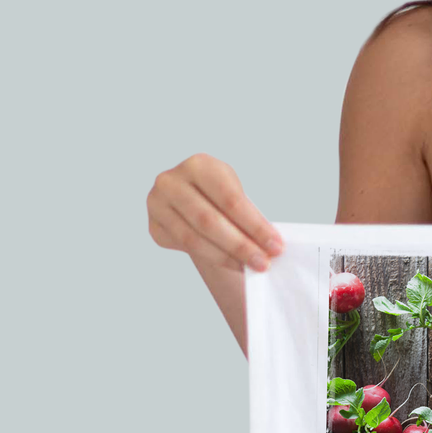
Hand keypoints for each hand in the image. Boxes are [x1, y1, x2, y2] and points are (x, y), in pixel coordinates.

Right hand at [147, 154, 282, 271]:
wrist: (193, 199)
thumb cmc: (221, 196)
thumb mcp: (235, 194)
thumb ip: (248, 216)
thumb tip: (270, 247)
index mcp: (198, 165)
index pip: (230, 200)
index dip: (255, 226)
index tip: (276, 246)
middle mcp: (170, 181)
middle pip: (209, 221)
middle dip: (241, 245)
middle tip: (264, 263)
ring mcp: (157, 203)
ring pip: (195, 239)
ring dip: (227, 257)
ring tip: (252, 267)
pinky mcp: (154, 227)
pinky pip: (186, 248)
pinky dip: (214, 258)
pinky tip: (233, 263)